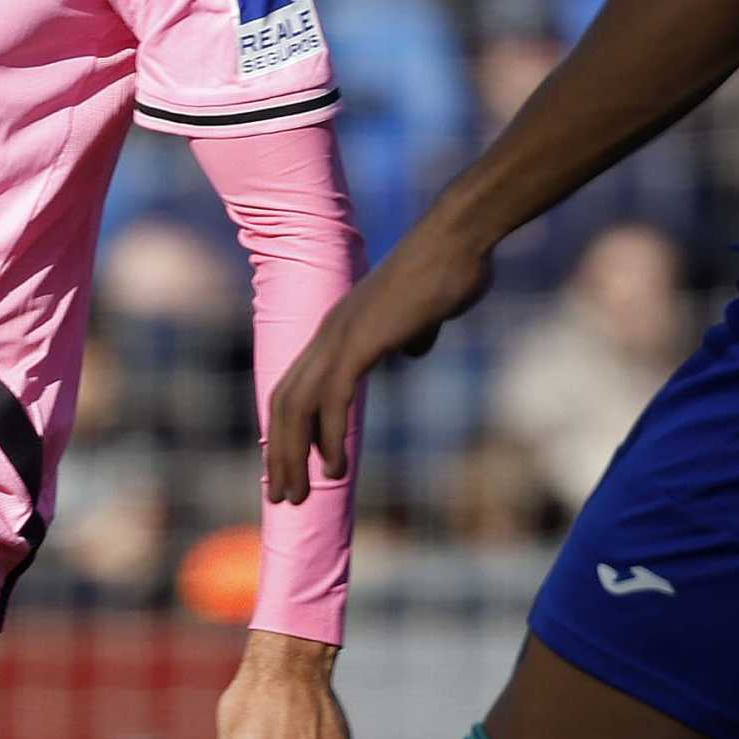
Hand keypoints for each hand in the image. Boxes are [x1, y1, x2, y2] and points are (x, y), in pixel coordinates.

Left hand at [265, 226, 488, 504]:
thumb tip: (413, 346)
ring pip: (297, 406)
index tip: (289, 468)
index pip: (295, 387)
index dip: (287, 430)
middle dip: (279, 454)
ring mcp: (341, 336)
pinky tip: (336, 468)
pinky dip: (328, 437)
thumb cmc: (449, 272)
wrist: (458, 240)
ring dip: (294, 456)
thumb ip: (412, 332)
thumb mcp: (424, 314)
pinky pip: (332, 398)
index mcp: (340, 329)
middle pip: (284, 402)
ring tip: (301, 496)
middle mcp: (329, 333)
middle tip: (283, 498)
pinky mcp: (361, 341)